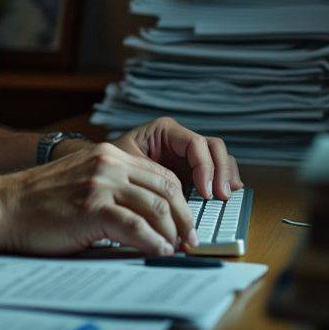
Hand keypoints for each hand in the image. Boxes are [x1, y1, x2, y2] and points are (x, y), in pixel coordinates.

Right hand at [0, 142, 198, 255]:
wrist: (3, 207)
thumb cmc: (37, 202)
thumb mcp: (80, 181)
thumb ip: (110, 188)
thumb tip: (145, 215)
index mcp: (108, 155)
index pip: (160, 174)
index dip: (179, 201)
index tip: (184, 222)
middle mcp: (108, 164)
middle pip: (166, 189)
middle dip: (183, 218)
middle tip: (189, 240)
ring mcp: (100, 185)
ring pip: (156, 209)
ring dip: (172, 234)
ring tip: (176, 251)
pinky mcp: (93, 209)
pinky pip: (137, 228)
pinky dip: (154, 244)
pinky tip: (158, 253)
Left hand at [111, 117, 241, 200]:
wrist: (101, 171)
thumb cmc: (110, 165)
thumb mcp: (127, 166)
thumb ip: (150, 176)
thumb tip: (174, 199)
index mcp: (165, 131)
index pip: (196, 143)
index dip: (205, 167)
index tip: (205, 192)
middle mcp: (180, 139)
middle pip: (214, 147)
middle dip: (220, 171)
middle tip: (221, 196)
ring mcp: (188, 154)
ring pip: (219, 156)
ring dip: (226, 175)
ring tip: (226, 196)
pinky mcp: (191, 169)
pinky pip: (215, 169)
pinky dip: (223, 179)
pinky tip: (228, 193)